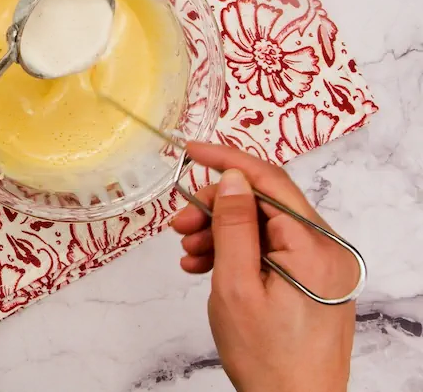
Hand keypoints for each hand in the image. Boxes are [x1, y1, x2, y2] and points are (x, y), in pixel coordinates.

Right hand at [171, 142, 357, 391]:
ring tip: (189, 253)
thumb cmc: (268, 358)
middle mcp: (329, 250)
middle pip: (265, 204)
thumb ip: (234, 226)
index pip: (269, 181)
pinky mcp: (315, 281)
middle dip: (218, 207)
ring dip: (223, 232)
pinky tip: (207, 266)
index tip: (190, 151)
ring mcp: (324, 267)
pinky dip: (239, 253)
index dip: (226, 161)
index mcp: (315, 247)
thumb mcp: (236, 286)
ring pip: (265, 227)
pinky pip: (273, 250)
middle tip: (179, 223)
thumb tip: (234, 179)